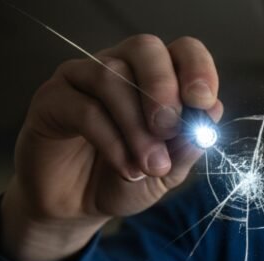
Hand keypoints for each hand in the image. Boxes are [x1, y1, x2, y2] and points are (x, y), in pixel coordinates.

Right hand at [0, 34, 223, 260]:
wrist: (79, 208)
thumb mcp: (169, 170)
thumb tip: (212, 112)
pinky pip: (84, 108)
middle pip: (144, 49)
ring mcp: (81, 78)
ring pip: (112, 77)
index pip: (182, 50)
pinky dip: (111, 142)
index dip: (198, 68)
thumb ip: (189, 144)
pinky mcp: (51, 99)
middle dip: (163, 89)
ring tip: (150, 166)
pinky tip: (126, 169)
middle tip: (169, 130)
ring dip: (137, 127)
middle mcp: (118, 66)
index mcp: (155, 76)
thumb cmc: (125, 180)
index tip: (203, 102)